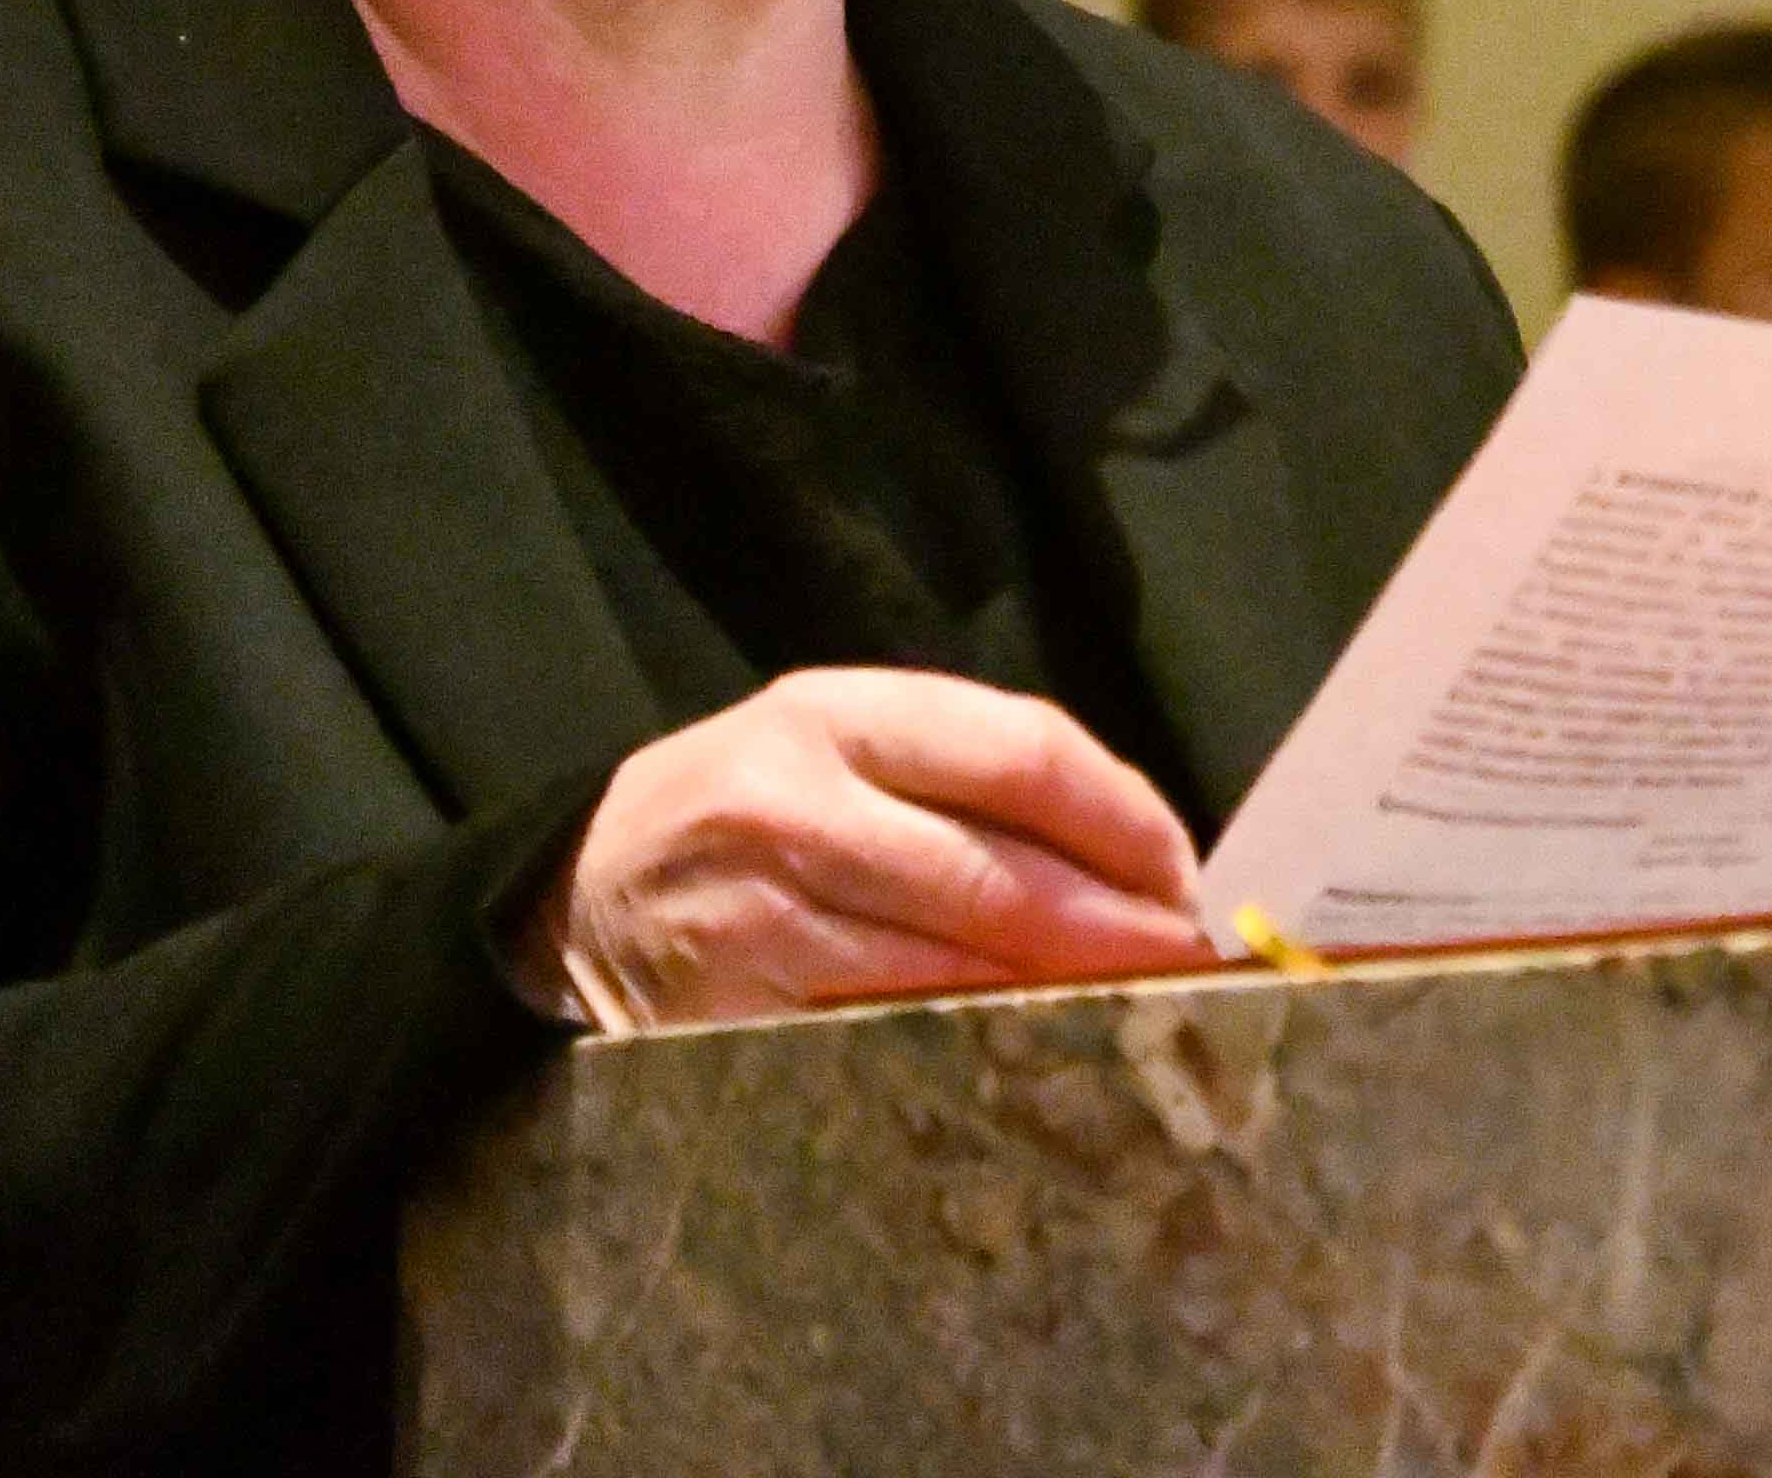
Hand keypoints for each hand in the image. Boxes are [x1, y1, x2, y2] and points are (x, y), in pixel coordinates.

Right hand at [538, 668, 1209, 1031]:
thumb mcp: (841, 749)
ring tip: (1139, 1016)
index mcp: (834, 715)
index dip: (1127, 821)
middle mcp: (793, 802)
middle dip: (1116, 932)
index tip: (1189, 878)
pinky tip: (1027, 1057)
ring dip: (1062, 1004)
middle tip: (1194, 968)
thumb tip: (1138, 861)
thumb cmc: (747, 811)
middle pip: (1000, 878)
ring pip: (953, 974)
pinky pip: (889, 1040)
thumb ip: (968, 782)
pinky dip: (973, 1050)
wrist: (578, 889)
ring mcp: (759, 915)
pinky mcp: (737, 1013)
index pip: (1022, 753)